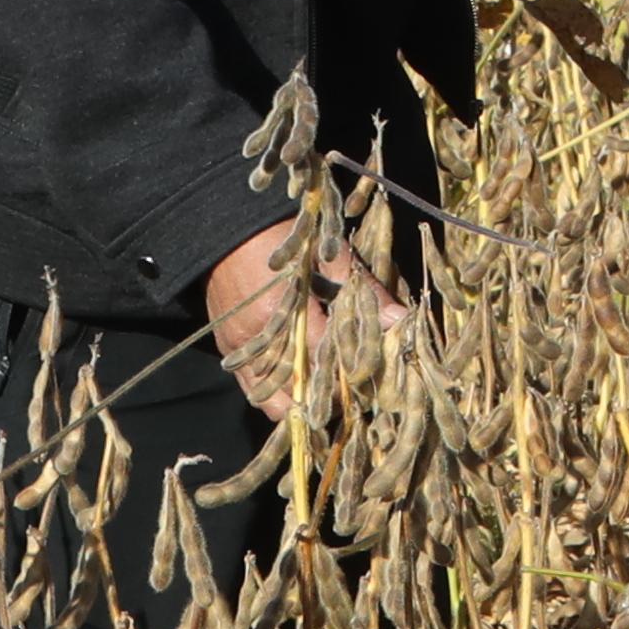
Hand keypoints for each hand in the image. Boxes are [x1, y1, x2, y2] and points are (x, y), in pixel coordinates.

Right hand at [197, 221, 399, 409]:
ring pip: (271, 398)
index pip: (325, 359)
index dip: (349, 374)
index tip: (371, 381)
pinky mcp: (229, 348)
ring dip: (300, 402)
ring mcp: (241, 347)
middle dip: (327, 396)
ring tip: (326, 397)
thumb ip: (364, 291)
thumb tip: (399, 319)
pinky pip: (250, 387)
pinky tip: (297, 395)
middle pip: (299, 387)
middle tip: (353, 394)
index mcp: (288, 312)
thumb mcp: (331, 257)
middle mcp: (261, 338)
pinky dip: (273, 395)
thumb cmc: (288, 236)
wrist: (231, 227)